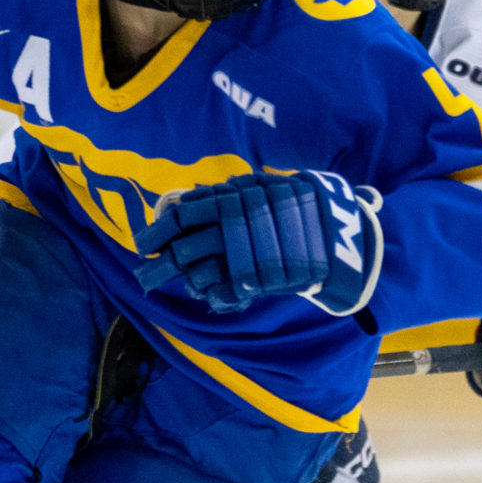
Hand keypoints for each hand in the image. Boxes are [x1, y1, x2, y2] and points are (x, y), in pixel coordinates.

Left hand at [131, 169, 381, 315]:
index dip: (158, 231)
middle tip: (143, 275)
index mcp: (232, 199)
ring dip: (185, 280)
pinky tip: (207, 292)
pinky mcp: (258, 280)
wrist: (339, 232)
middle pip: (183, 249)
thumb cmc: (293, 208)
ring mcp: (246, 254)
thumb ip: (226, 197)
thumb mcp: (261, 189)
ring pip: (199, 272)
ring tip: (177, 284)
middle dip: (160, 265)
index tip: (143, 245)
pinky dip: (211, 293)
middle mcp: (235, 226)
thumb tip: (186, 201)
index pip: (183, 215)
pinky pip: (221, 291)